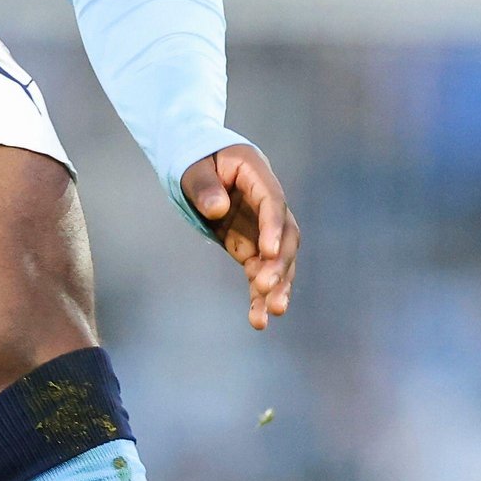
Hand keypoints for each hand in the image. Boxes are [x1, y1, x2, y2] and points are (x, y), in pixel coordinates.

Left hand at [182, 144, 298, 331]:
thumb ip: (204, 186)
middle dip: (280, 264)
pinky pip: (260, 272)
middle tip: (267, 288)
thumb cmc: (197, 161)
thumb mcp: (194, 168)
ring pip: (280, 260)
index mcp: (257, 175)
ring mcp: (263, 227)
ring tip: (269, 314)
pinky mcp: (253, 247)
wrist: (200, 166)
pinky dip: (259, 295)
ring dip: (277, 287)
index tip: (269, 252)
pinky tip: (258, 319)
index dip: (274, 228)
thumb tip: (218, 210)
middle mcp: (268, 204)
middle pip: (287, 236)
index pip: (273, 203)